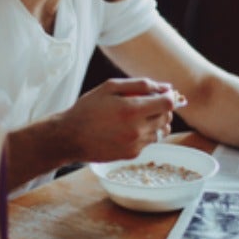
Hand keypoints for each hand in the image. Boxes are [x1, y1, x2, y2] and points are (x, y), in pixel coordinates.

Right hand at [57, 78, 182, 162]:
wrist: (70, 137)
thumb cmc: (88, 108)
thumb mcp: (110, 87)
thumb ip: (140, 84)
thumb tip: (165, 87)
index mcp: (132, 110)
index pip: (168, 103)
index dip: (169, 96)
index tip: (162, 93)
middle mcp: (137, 129)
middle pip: (167, 117)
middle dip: (162, 107)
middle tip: (148, 102)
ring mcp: (135, 144)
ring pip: (161, 131)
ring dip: (156, 121)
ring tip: (139, 115)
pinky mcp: (132, 154)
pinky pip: (149, 141)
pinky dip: (145, 133)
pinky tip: (129, 127)